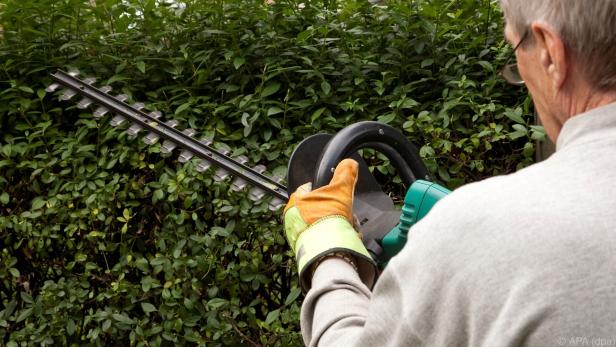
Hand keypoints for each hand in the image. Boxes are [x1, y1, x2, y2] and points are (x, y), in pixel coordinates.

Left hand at [283, 159, 376, 291]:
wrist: (328, 251)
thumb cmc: (328, 220)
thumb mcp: (340, 191)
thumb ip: (345, 175)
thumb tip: (350, 164)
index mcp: (295, 200)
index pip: (310, 187)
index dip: (327, 188)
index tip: (338, 192)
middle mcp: (293, 217)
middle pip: (322, 207)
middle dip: (338, 210)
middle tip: (347, 214)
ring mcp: (299, 234)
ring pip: (325, 223)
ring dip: (340, 224)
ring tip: (348, 228)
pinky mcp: (308, 248)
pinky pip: (324, 238)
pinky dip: (336, 237)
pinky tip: (345, 238)